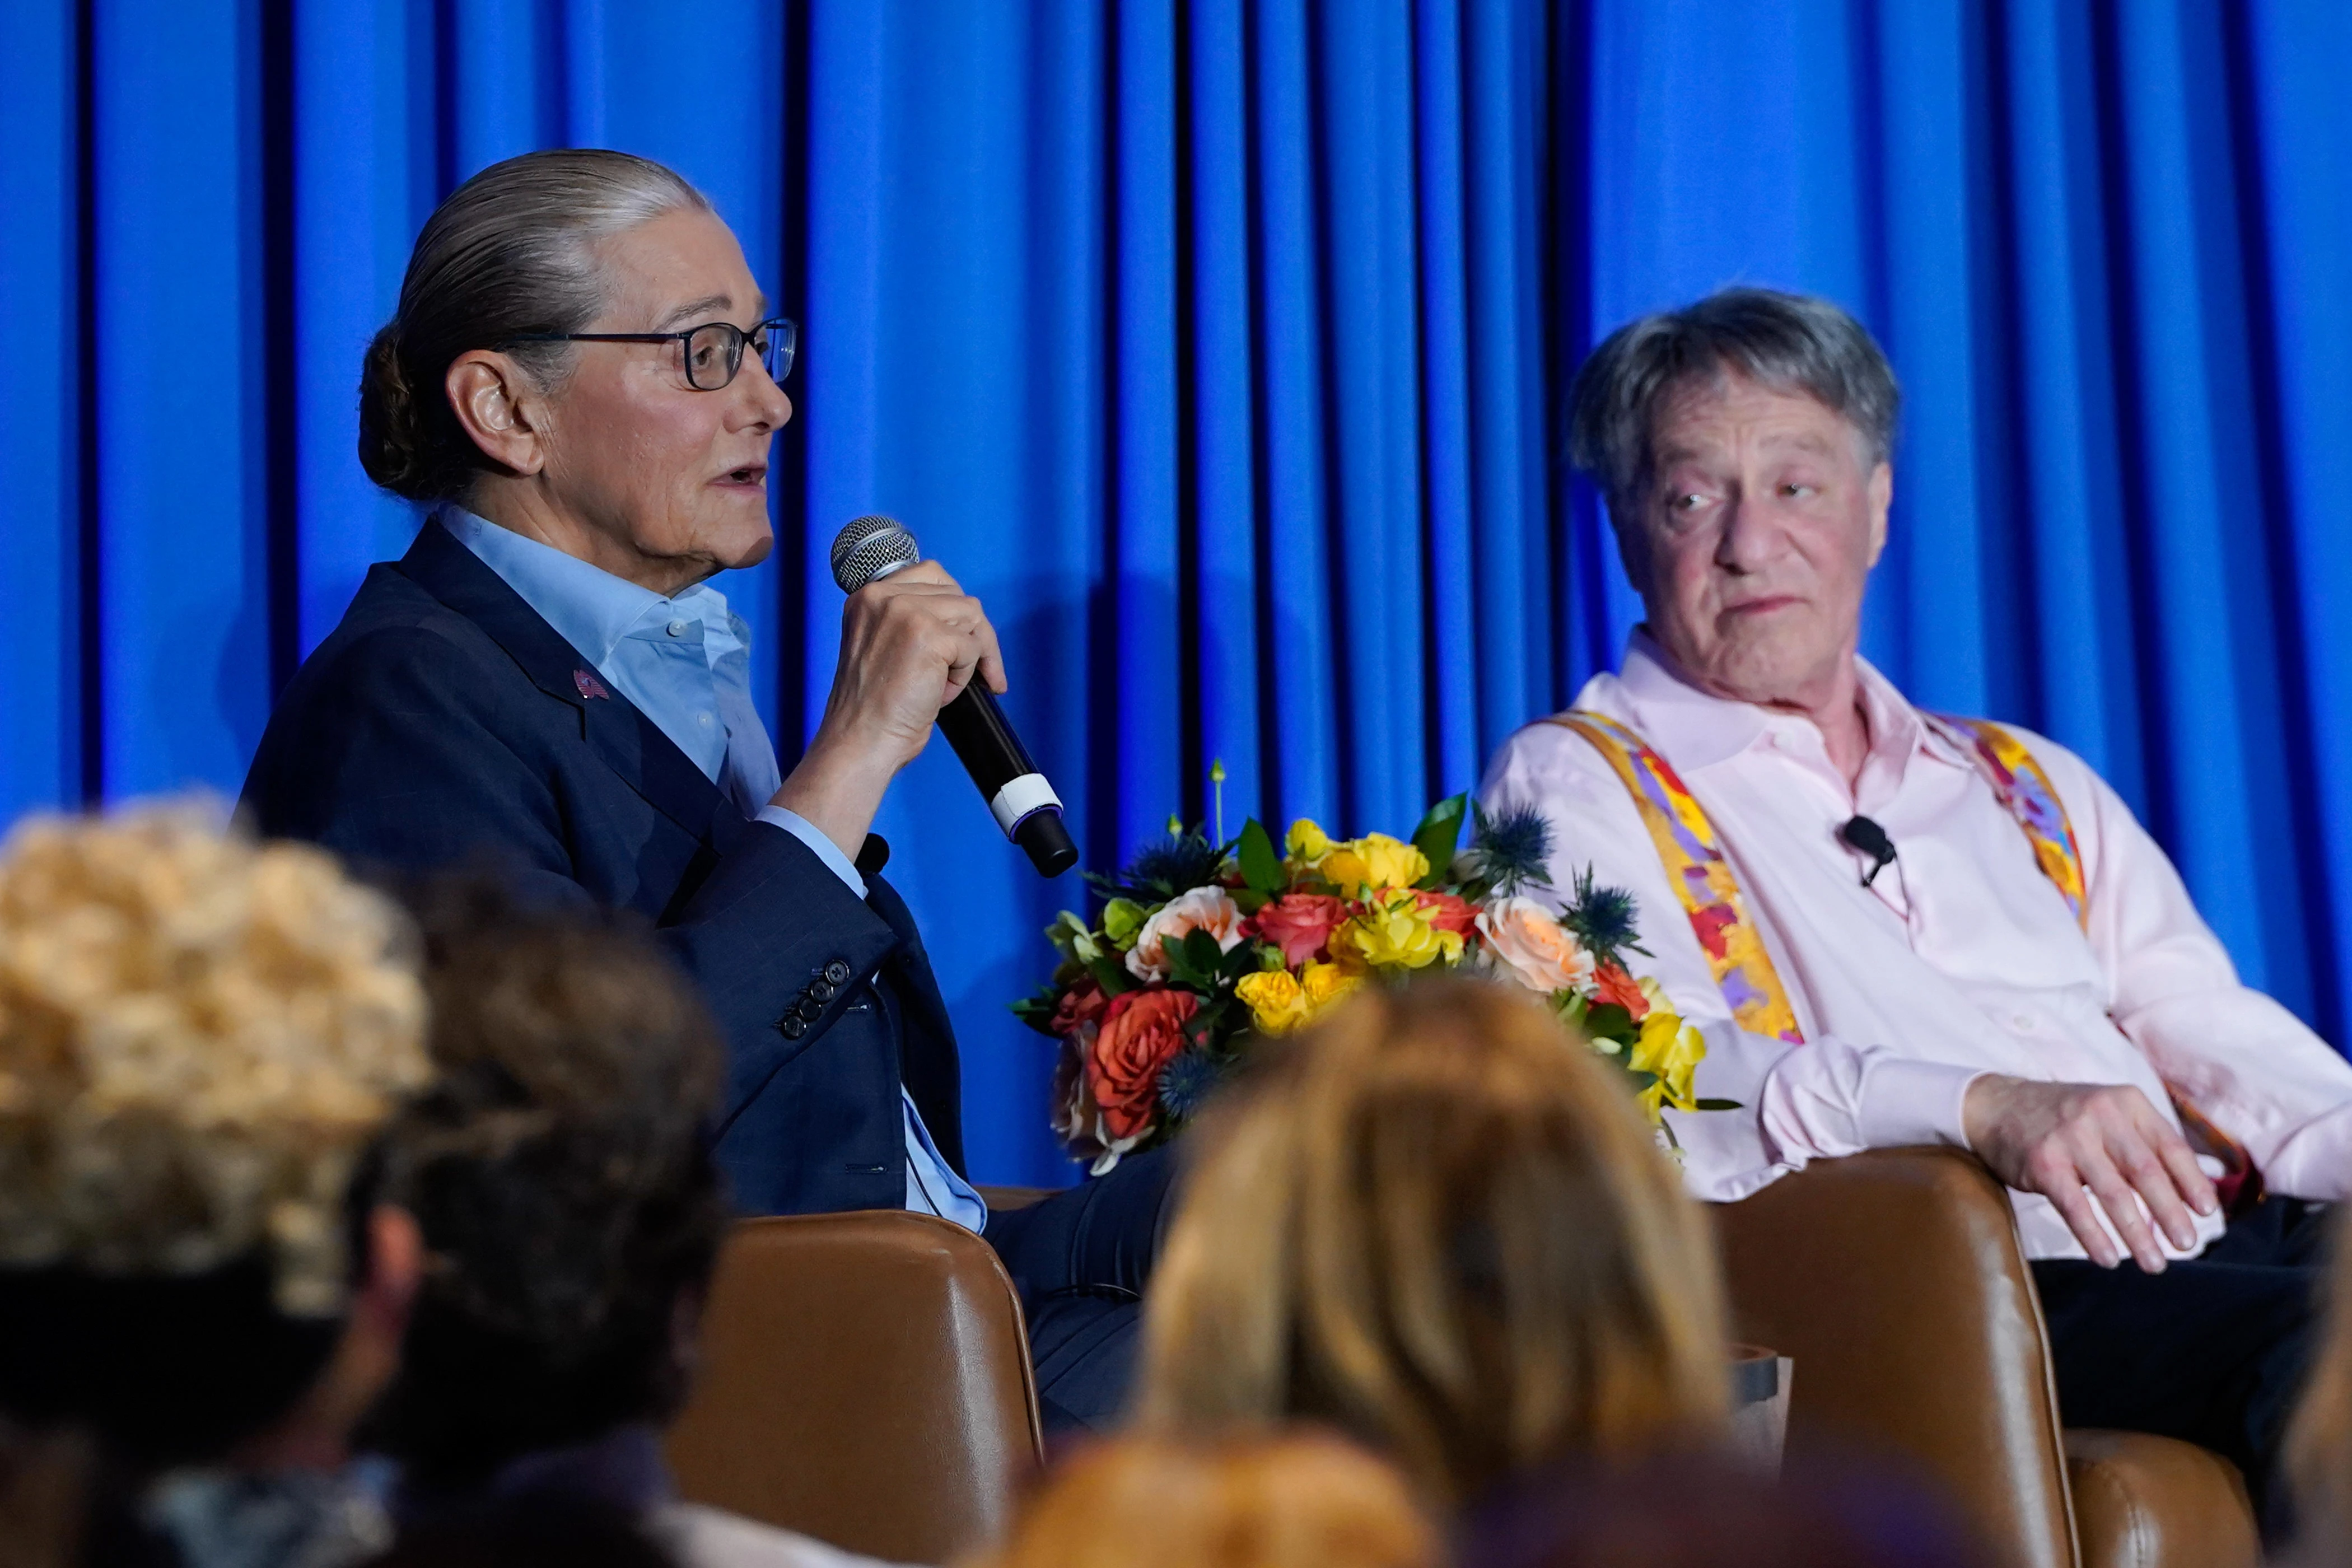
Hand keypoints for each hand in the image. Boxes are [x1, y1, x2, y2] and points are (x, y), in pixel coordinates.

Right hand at [771, 562, 1005, 858]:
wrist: (860, 741)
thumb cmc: (873, 708)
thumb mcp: (882, 648)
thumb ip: (910, 623)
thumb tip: (964, 618)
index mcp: (868, 596)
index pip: (932, 576)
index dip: (956, 609)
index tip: (965, 637)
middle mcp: (883, 596)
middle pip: (959, 596)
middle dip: (975, 636)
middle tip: (981, 672)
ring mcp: (905, 612)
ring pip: (972, 618)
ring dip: (970, 658)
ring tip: (943, 687)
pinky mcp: (928, 635)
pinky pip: (973, 647)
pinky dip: (966, 677)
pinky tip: (940, 696)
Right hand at [1962, 1075, 2217, 1270]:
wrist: (1996, 1105)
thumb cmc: (2063, 1118)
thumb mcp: (2108, 1115)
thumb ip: (2147, 1144)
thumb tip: (2199, 1193)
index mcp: (2126, 1102)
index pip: (2170, 1146)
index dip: (2191, 1182)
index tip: (2207, 1212)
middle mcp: (2101, 1115)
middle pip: (2146, 1172)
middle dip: (2170, 1214)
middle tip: (2187, 1245)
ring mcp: (2070, 1138)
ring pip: (2114, 1194)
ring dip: (2138, 1235)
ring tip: (2154, 1264)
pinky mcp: (2043, 1162)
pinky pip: (2076, 1207)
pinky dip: (2095, 1237)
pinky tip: (2109, 1259)